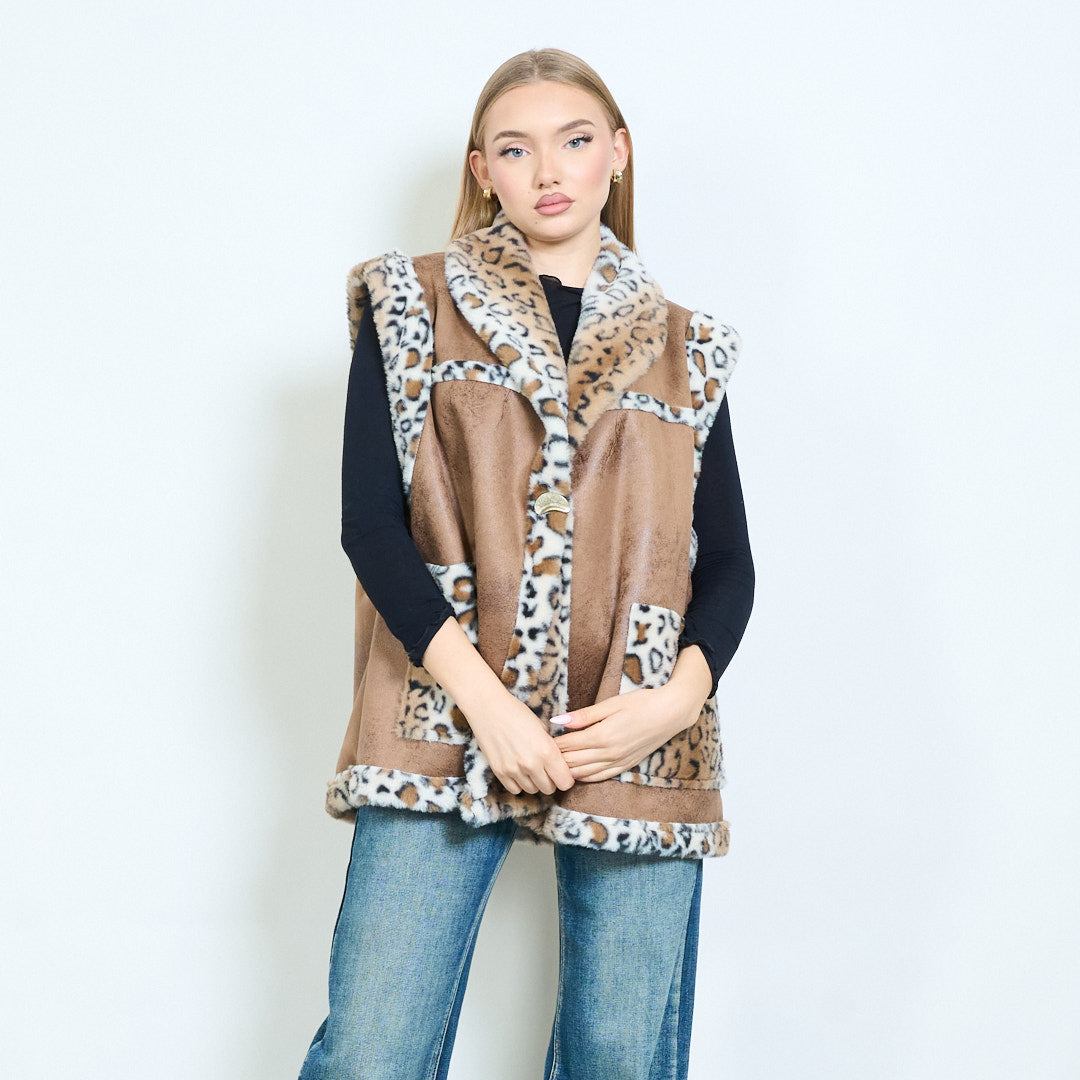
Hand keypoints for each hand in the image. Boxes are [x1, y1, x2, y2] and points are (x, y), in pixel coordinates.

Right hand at [467, 693, 575, 796]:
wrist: (488, 707)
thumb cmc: (518, 713)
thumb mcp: (542, 727)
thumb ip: (552, 748)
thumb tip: (560, 764)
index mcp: (547, 751)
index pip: (565, 782)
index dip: (566, 778)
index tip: (561, 772)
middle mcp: (531, 764)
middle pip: (550, 789)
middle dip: (551, 781)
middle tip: (546, 769)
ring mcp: (514, 770)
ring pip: (533, 790)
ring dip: (534, 782)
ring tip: (530, 767)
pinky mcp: (499, 772)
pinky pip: (515, 789)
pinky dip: (519, 783)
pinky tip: (518, 769)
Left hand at [552, 684, 700, 782]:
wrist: (671, 713)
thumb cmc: (641, 702)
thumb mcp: (611, 703)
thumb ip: (583, 715)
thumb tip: (557, 721)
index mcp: (602, 735)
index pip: (568, 745)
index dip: (551, 745)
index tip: (538, 741)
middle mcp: (609, 753)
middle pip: (573, 762)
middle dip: (555, 760)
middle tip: (540, 756)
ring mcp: (618, 761)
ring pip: (584, 773)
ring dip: (567, 771)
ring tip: (553, 767)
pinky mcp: (626, 765)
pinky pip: (601, 777)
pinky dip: (585, 777)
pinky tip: (575, 775)